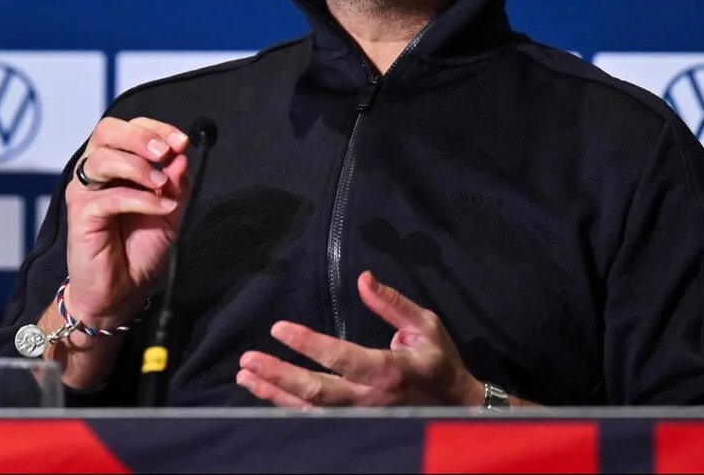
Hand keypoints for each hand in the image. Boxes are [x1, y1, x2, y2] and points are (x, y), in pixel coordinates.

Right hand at [63, 116, 191, 327]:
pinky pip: (109, 197)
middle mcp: (97, 171)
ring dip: (139, 167)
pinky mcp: (80, 214)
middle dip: (140, 137)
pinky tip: (161, 208)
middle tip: (165, 152)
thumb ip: (176, 183)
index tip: (182, 142)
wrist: (123, 290)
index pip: (130, 128)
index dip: (156, 128)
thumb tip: (181, 156)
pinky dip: (140, 199)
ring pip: (103, 159)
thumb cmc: (142, 247)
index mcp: (118, 163)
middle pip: (107, 131)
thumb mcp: (171, 210)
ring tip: (162, 185)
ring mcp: (85, 191)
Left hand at [235, 271, 482, 407]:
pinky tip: (267, 393)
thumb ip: (392, 303)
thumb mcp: (426, 325)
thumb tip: (363, 279)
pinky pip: (315, 420)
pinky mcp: (355, 425)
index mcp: (389, 370)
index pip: (340, 357)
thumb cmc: (439, 361)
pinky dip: (287, 408)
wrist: (457, 409)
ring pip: (309, 411)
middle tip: (248, 360)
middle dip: (279, 375)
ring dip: (274, 394)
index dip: (307, 344)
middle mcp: (370, 400)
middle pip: (316, 392)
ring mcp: (361, 418)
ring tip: (246, 376)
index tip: (279, 328)